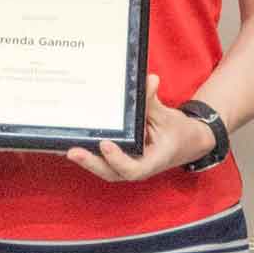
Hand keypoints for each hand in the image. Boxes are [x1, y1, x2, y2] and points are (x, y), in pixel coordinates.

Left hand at [66, 75, 213, 182]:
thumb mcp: (168, 115)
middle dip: (91, 163)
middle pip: (112, 172)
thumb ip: (153, 101)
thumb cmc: (179, 132)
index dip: (118, 160)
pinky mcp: (122, 158)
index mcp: (154, 161)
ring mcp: (129, 164)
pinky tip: (72, 142)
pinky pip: (104, 159)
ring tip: (65, 146)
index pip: (134, 169)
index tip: (106, 145)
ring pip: (105, 168)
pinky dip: (90, 153)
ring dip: (87, 160)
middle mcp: (138, 166)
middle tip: (73, 151)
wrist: (188, 142)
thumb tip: (148, 80)